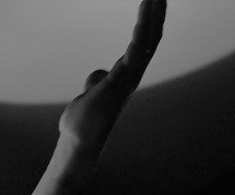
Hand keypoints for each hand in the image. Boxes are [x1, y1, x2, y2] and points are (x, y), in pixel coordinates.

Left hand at [58, 0, 165, 163]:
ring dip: (152, 16)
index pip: (143, 42)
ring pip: (147, 40)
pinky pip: (134, 50)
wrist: (78, 141)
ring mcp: (129, 79)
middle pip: (151, 37)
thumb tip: (98, 75)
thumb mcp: (90, 94)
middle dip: (156, 13)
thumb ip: (98, 81)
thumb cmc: (84, 122)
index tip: (152, 0)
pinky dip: (140, 30)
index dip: (149, 21)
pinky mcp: (120, 81)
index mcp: (126, 74)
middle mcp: (133, 75)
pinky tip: (143, 12)